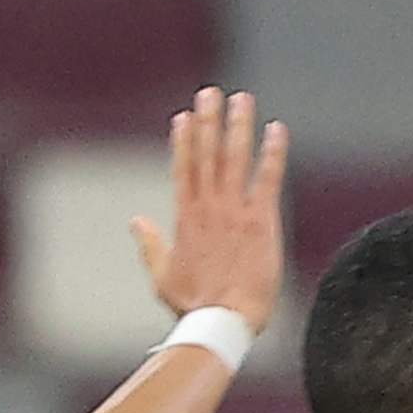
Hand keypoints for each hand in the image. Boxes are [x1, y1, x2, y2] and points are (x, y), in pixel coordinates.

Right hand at [135, 89, 286, 331]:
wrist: (223, 321)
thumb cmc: (193, 305)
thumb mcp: (161, 274)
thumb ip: (150, 244)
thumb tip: (136, 221)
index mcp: (184, 217)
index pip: (183, 168)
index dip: (184, 140)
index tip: (184, 116)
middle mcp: (208, 206)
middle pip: (206, 153)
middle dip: (208, 120)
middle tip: (210, 92)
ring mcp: (234, 211)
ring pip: (234, 157)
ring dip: (237, 125)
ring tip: (241, 99)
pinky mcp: (261, 221)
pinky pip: (267, 178)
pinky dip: (273, 152)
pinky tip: (277, 129)